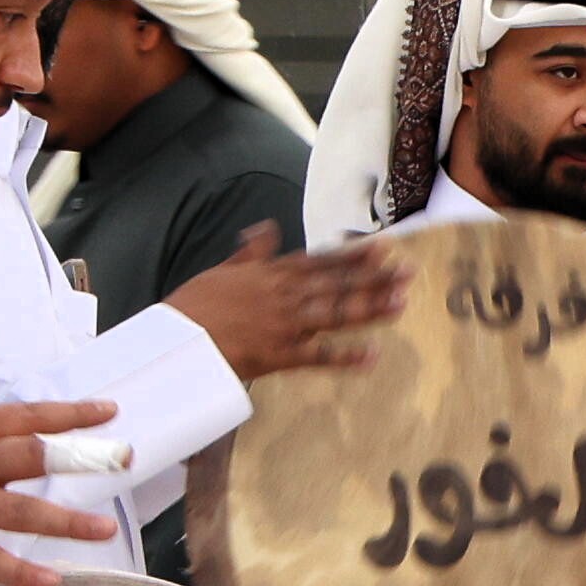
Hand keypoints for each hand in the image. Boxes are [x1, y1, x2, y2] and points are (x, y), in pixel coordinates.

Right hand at [0, 386, 121, 585]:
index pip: (26, 417)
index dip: (70, 413)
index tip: (108, 411)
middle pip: (35, 458)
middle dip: (83, 457)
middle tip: (125, 460)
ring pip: (20, 511)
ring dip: (66, 522)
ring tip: (105, 530)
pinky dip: (19, 573)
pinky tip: (51, 583)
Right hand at [158, 229, 409, 382]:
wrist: (177, 342)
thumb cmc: (194, 306)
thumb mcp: (223, 269)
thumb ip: (252, 251)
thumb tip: (266, 228)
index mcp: (271, 274)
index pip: (321, 261)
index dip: (354, 255)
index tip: (383, 248)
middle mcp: (284, 295)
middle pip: (337, 284)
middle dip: (375, 278)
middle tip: (408, 272)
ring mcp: (284, 325)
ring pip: (335, 314)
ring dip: (370, 308)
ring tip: (400, 302)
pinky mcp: (279, 355)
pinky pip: (319, 356)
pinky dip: (345, 357)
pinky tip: (372, 355)